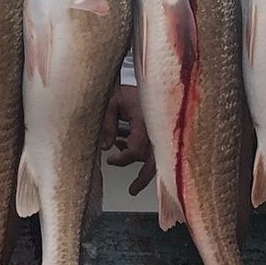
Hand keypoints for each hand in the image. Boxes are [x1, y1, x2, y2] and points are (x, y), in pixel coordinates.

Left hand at [101, 80, 155, 195]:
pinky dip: (143, 155)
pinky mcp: (159, 128)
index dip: (124, 158)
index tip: (111, 160)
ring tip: (134, 185)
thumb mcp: (109, 102)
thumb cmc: (121, 87)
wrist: (135, 74)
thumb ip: (107, 124)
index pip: (137, 148)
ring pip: (159, 156)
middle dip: (145, 177)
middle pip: (156, 158)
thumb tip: (106, 148)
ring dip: (146, 170)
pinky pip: (156, 148)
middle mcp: (155, 124)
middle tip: (132, 190)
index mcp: (143, 116)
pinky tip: (125, 151)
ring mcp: (160, 127)